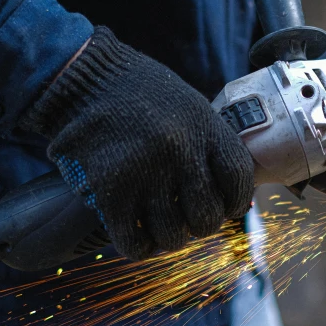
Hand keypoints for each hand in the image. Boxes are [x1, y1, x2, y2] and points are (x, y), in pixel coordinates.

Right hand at [20, 27, 254, 259]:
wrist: (86, 79)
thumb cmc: (143, 96)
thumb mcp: (190, 108)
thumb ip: (212, 146)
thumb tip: (236, 197)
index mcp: (204, 127)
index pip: (239, 179)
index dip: (237, 200)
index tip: (228, 205)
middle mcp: (179, 150)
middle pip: (207, 216)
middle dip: (202, 225)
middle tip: (189, 217)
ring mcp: (144, 172)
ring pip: (173, 237)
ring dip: (170, 238)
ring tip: (163, 224)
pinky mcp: (109, 191)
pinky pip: (134, 243)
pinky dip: (140, 247)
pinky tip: (139, 234)